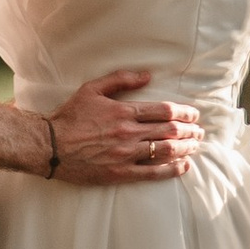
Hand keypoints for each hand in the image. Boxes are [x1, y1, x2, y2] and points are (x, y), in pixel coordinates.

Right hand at [44, 68, 203, 186]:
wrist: (49, 146)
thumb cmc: (70, 116)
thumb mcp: (92, 89)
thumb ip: (120, 79)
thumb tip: (147, 75)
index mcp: (124, 111)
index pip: (164, 110)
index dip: (184, 112)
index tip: (194, 114)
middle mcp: (128, 133)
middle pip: (170, 131)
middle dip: (190, 130)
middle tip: (200, 131)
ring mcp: (126, 155)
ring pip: (166, 150)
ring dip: (186, 148)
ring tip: (195, 145)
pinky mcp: (120, 173)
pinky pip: (152, 173)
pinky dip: (172, 169)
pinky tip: (184, 166)